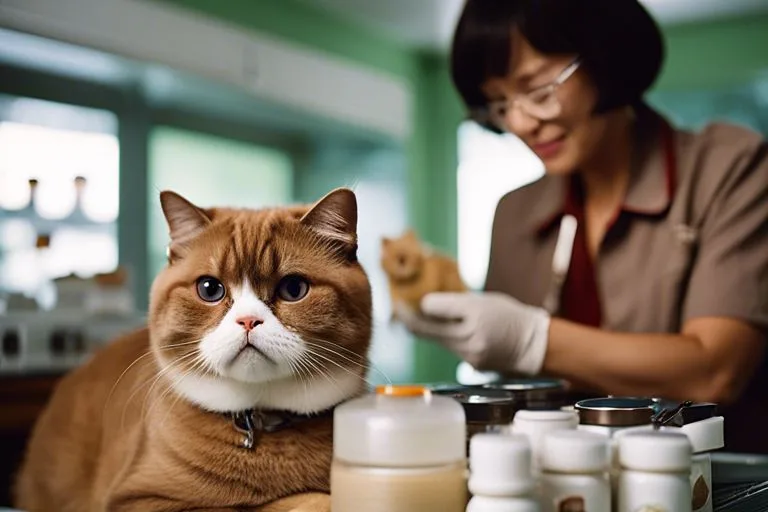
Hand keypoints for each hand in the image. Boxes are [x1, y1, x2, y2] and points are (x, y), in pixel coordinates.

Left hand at [395, 292, 550, 375]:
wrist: (533, 345)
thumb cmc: (509, 315)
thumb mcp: (483, 300)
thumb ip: (454, 302)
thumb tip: (423, 304)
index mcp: (475, 313)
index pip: (433, 308)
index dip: (414, 305)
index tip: (400, 299)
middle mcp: (470, 336)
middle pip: (428, 329)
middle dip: (409, 319)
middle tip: (397, 309)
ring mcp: (469, 354)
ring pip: (437, 340)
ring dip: (426, 329)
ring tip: (416, 317)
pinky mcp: (471, 364)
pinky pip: (450, 349)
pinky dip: (444, 339)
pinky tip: (446, 332)